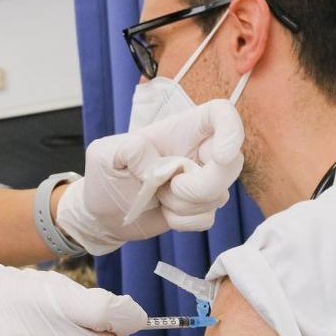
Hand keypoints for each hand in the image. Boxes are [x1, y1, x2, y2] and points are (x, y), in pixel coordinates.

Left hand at [54, 100, 244, 253]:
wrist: (103, 215)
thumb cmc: (105, 177)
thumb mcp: (104, 155)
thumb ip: (129, 151)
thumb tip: (158, 164)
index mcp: (178, 130)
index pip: (220, 114)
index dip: (232, 130)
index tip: (220, 156)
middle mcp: (195, 153)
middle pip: (233, 162)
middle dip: (205, 184)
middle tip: (172, 187)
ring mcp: (200, 181)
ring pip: (219, 195)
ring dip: (183, 204)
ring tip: (155, 196)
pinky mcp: (198, 208)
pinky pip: (207, 218)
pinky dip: (182, 221)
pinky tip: (162, 212)